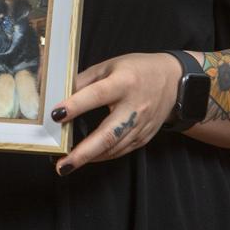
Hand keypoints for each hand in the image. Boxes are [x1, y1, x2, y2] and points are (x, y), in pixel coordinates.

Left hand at [49, 52, 181, 174]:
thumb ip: (85, 80)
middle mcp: (134, 106)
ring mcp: (141, 125)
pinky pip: (120, 150)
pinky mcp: (144, 137)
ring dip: (89, 158)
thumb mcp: (110, 65)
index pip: (97, 95)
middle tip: (62, 164)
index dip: (76, 105)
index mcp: (124, 82)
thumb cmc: (138, 69)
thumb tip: (61, 94)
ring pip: (113, 148)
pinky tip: (87, 157)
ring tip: (66, 164)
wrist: (173, 81)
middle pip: (108, 134)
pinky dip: (102, 156)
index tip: (56, 114)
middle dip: (83, 152)